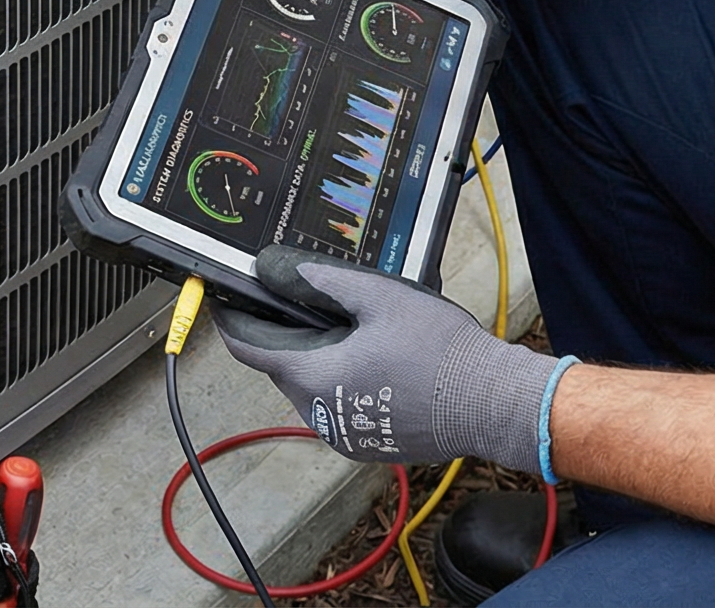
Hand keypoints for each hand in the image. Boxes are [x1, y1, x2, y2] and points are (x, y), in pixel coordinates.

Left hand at [217, 247, 565, 477]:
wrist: (490, 402)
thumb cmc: (439, 351)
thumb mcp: (379, 299)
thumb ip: (322, 283)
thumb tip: (277, 269)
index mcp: (315, 379)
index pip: (250, 350)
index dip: (232, 320)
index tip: (224, 299)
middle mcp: (321, 415)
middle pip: (283, 368)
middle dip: (286, 335)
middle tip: (306, 300)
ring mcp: (345, 435)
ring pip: (312, 388)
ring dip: (318, 359)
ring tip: (351, 327)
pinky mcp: (368, 444)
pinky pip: (338, 407)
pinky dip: (343, 381)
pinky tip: (374, 358)